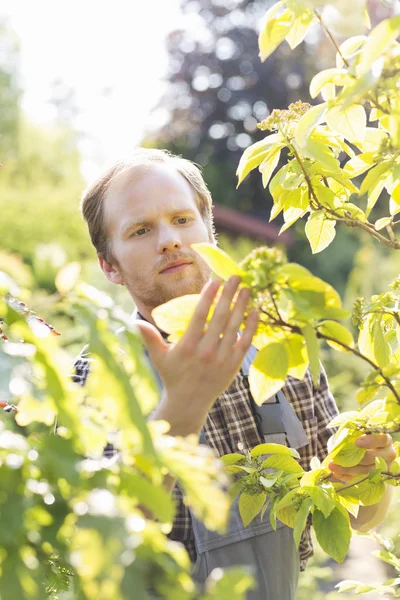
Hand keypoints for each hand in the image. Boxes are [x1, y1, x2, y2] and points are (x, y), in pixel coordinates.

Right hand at [135, 276, 257, 435]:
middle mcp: (206, 352)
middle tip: (236, 276)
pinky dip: (251, 326)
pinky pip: (245, 342)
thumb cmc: (172, 375)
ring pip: (235, 327)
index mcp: (188, 346)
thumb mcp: (158, 357)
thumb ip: (149, 338)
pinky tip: (255, 311)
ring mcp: (222, 359)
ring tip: (247, 289)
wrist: (188, 403)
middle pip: (220, 317)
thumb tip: (133, 321)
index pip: (200, 315)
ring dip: (242, 306)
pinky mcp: (233, 366)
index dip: (209, 296)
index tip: (216, 280)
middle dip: (229, 294)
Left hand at [328, 433, 395, 482]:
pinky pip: (361, 478)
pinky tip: (336, 474)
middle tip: (337, 459)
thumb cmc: (359, 437)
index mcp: (385, 440)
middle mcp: (388, 454)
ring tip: (332, 467)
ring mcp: (383, 467)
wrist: (365, 450)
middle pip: (374, 458)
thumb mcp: (357, 434)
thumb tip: (338, 444)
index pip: (383, 439)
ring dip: (348, 469)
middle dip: (355, 459)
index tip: (356, 442)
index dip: (370, 441)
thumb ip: (351, 436)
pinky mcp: (376, 477)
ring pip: (366, 470)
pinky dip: (347, 476)